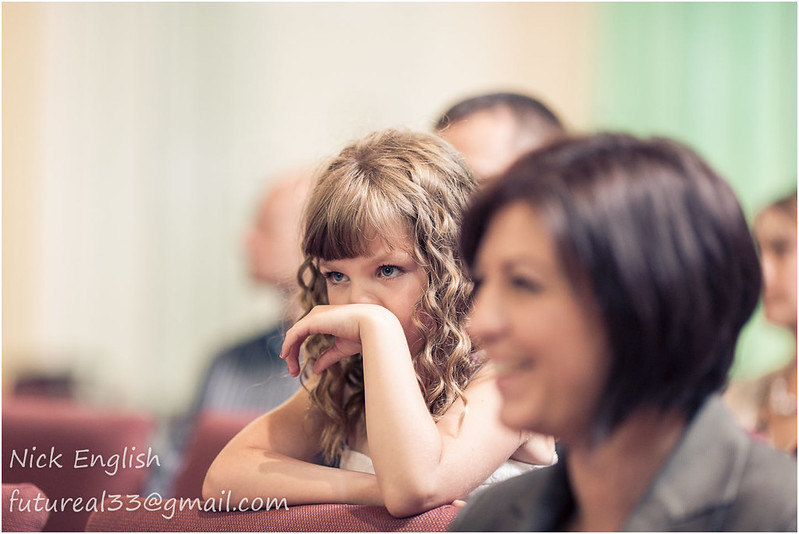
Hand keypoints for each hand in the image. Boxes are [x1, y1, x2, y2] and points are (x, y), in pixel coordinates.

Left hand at [280, 304, 399, 376]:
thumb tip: (315, 370)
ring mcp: (315, 315)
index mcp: (324, 318)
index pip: (303, 332)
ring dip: (290, 353)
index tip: (295, 365)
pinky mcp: (313, 320)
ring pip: (294, 335)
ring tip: (292, 370)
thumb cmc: (363, 335)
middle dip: (292, 352)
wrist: (374, 327)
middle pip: (296, 334)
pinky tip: (287, 357)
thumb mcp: (341, 349)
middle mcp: (317, 313)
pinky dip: (288, 346)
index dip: (296, 348)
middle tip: (293, 372)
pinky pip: (294, 334)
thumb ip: (327, 357)